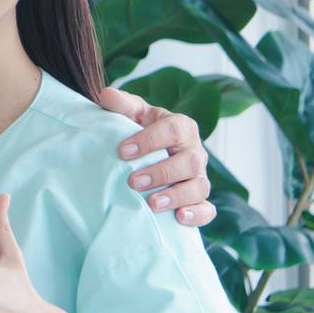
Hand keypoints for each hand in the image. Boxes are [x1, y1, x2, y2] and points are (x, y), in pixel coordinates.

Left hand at [98, 86, 214, 226]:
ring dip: (176, 196)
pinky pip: (207, 209)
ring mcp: (199, 177)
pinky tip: (179, 218)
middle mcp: (195, 152)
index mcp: (181, 127)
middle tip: (133, 181)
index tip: (122, 151)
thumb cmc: (141, 130)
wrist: (151, 152)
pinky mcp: (199, 199)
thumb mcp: (132, 114)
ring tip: (152, 203)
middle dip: (162, 172)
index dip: (150, 140)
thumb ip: (122, 105)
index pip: (173, 129)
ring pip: (199, 186)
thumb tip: (106, 94)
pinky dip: (196, 214)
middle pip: (189, 161)